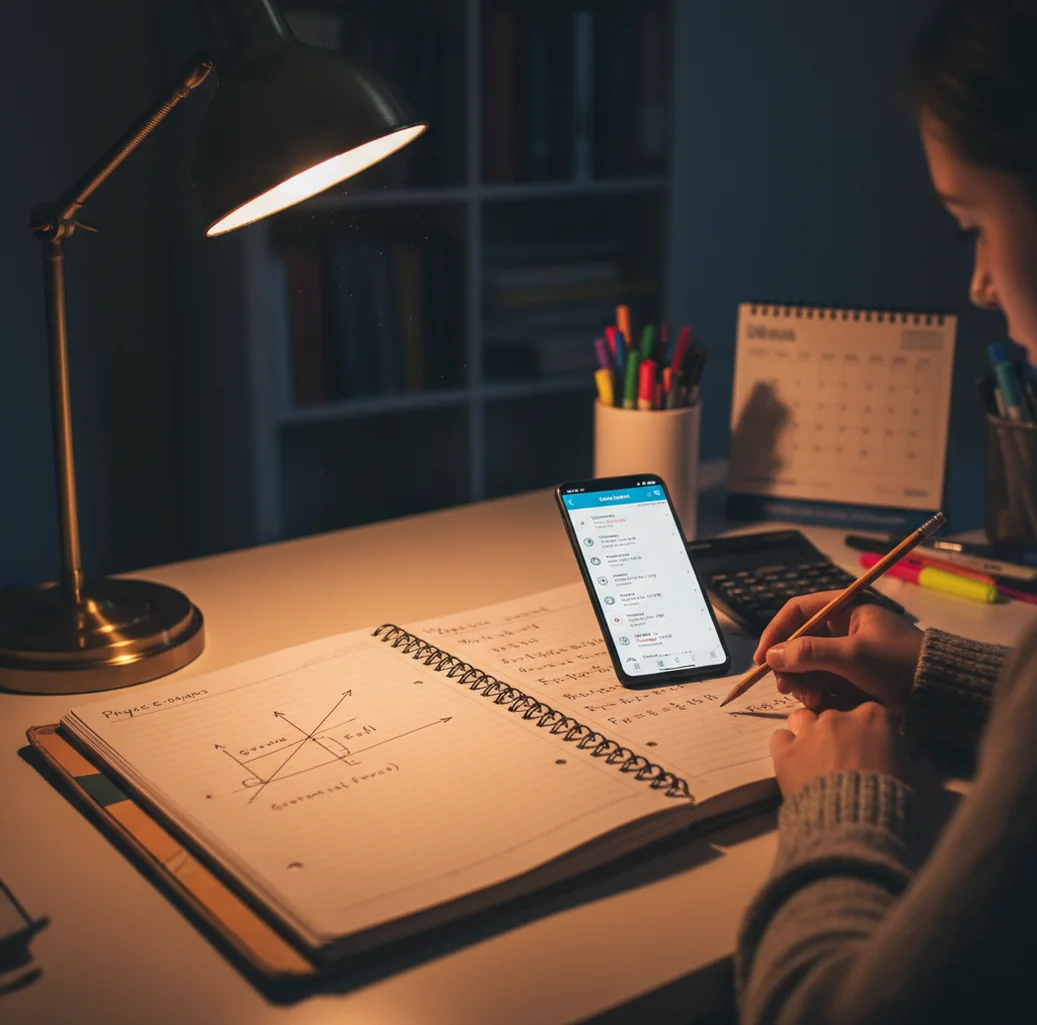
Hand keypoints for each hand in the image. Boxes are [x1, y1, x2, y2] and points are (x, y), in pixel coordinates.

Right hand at [753, 593, 923, 714]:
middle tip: (785, 686)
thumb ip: (810, 653)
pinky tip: (821, 704)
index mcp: (845, 610)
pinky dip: (816, 693)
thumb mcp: (854, 655)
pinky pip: (821, 683)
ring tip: (811, 699)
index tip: (763, 658)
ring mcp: (845, 655)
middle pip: (798, 642)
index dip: (776, 632)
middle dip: (789, 664)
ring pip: (807, 666)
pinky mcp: (850, 679)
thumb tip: (772, 656)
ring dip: (802, 682)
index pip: (798, 612)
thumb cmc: (899, 663)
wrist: (938, 696)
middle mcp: (842, 629)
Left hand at [770, 703, 909, 797]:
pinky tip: (796, 764)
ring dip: (809, 732)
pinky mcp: (785, 751)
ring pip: (803, 718)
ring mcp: (809, 731)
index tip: (873, 748)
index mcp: (874, 717)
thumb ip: (916, 756)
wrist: (854, 827)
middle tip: (846, 760)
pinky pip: (781, 738)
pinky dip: (787, 749)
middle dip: (840, 733)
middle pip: (836, 715)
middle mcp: (838, 716)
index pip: (871, 713)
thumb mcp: (922, 779)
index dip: (871, 731)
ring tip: (816, 757)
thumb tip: (911, 750)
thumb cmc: (894, 801)